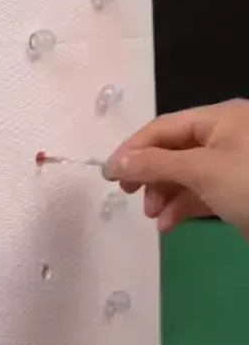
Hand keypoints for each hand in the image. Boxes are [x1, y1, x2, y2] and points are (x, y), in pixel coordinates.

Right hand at [103, 98, 248, 237]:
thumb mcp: (202, 170)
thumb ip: (154, 163)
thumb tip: (113, 163)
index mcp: (218, 119)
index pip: (162, 127)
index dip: (132, 149)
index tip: (108, 174)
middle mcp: (223, 137)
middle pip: (171, 151)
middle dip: (148, 173)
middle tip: (126, 194)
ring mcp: (230, 166)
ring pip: (183, 175)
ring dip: (163, 194)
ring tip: (152, 216)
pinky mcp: (236, 193)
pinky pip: (200, 194)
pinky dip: (181, 208)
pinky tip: (167, 225)